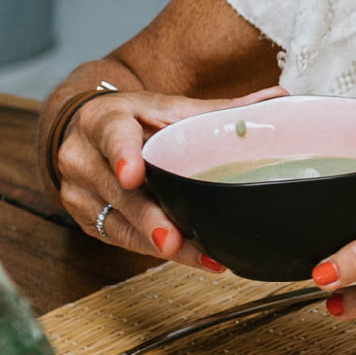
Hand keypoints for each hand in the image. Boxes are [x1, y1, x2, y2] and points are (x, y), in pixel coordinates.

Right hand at [54, 87, 284, 267]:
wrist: (83, 132)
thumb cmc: (132, 120)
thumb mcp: (165, 108)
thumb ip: (215, 109)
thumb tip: (277, 98)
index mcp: (104, 120)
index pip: (112, 135)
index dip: (122, 155)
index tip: (132, 176)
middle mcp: (83, 155)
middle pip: (118, 191)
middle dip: (146, 218)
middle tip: (171, 241)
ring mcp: (78, 189)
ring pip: (120, 221)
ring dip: (157, 242)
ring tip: (196, 256)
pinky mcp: (84, 217)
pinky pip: (121, 238)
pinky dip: (154, 248)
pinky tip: (187, 255)